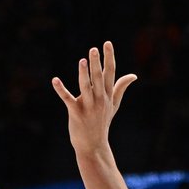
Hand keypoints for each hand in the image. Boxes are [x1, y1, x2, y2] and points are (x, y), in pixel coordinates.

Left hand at [51, 42, 136, 156]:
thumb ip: (121, 88)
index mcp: (107, 95)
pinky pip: (68, 99)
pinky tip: (54, 80)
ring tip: (82, 60)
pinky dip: (61, 89)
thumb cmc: (102, 123)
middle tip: (94, 49)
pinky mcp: (76, 113)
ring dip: (84, 74)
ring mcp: (88, 106)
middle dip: (97, 63)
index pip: (110, 73)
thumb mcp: (114, 105)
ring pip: (86, 87)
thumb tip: (133, 76)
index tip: (107, 43)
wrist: (93, 145)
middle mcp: (99, 99)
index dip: (108, 58)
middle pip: (99, 78)